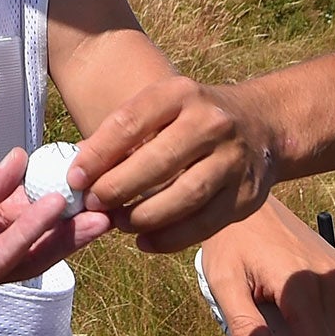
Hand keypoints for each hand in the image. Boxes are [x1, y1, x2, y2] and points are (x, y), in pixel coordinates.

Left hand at [0, 149, 111, 332]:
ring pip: (29, 252)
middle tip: (107, 203)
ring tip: (96, 214)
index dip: (50, 196)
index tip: (82, 178)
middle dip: (70, 222)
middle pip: (34, 235)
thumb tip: (22, 160)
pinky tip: (51, 216)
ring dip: (63, 234)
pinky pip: (5, 259)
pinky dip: (30, 237)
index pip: (21, 207)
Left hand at [66, 77, 279, 249]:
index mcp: (180, 93)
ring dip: (143, 216)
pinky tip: (144, 241)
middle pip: (158, 162)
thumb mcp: (160, 109)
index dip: (98, 153)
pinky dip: (170, 238)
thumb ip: (121, 135)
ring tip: (117, 224)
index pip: (130, 122)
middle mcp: (211, 122)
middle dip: (118, 188)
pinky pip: (205, 224)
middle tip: (93, 205)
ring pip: (184, 196)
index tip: (74, 178)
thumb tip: (77, 172)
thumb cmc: (190, 120)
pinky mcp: (246, 194)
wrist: (260, 124)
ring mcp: (233, 159)